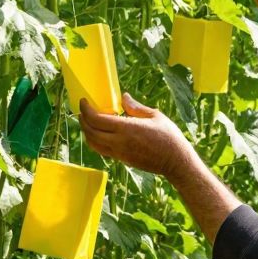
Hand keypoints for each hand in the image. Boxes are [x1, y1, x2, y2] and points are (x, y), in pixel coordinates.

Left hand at [78, 94, 200, 181]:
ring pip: (93, 144)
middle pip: (90, 132)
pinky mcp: (122, 160)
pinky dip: (95, 141)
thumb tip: (123, 97)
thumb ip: (136, 107)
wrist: (175, 161)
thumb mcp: (154, 116)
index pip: (96, 119)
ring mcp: (119, 153)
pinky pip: (102, 150)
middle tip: (83, 111)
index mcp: (126, 128)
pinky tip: (100, 133)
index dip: (86, 110)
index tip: (83, 101)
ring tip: (88, 122)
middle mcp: (119, 142)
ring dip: (87, 132)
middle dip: (83, 120)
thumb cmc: (169, 137)